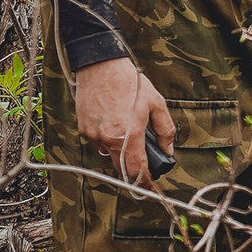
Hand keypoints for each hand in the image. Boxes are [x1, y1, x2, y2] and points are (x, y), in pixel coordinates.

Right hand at [74, 56, 174, 186]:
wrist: (100, 65)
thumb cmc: (130, 82)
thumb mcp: (156, 104)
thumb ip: (165, 131)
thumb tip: (167, 150)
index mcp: (128, 135)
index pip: (136, 170)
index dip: (144, 181)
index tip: (149, 186)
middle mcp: (108, 139)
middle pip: (121, 167)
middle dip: (133, 165)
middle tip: (143, 153)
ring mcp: (93, 134)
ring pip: (108, 154)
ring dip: (119, 149)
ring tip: (126, 126)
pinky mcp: (83, 128)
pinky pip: (98, 142)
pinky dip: (108, 138)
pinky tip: (113, 120)